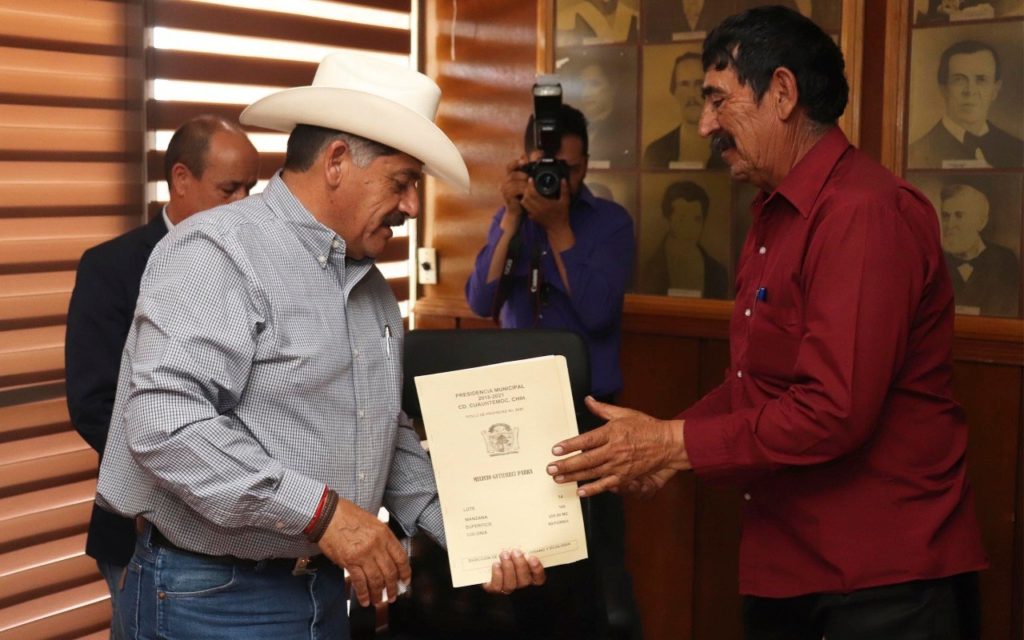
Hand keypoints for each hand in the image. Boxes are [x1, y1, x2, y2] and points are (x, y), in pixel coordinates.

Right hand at [317, 499, 410, 606]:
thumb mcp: (372, 522)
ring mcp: (363, 555)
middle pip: (390, 572)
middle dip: (393, 587)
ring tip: (379, 601)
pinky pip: (359, 582)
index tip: (405, 580)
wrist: (327, 515)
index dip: (405, 572)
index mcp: (384, 534)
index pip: (400, 557)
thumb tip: (388, 554)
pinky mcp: (349, 562)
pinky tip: (365, 600)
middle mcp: (376, 545)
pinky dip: (363, 593)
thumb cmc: (347, 515)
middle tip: (393, 595)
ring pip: (376, 580)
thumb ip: (382, 538)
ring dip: (379, 594)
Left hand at [481, 548, 545, 594]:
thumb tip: (526, 530)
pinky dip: (497, 575)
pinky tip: (496, 564)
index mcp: (529, 573)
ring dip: (508, 568)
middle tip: (515, 551)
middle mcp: (519, 582)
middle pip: (525, 580)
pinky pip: (497, 586)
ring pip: (511, 584)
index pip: (539, 578)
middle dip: (520, 565)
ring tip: (504, 554)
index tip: (533, 557)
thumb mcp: (515, 546)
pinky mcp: (494, 587)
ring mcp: (507, 586)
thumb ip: (522, 544)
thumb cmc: (507, 549)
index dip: (537, 570)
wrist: (486, 558)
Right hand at [499, 156, 528, 231]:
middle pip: (512, 172)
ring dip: (524, 181)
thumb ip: (529, 177)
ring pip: (514, 179)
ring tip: (531, 183)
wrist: (517, 214)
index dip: (516, 162)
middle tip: (530, 176)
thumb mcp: (526, 186)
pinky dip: (523, 188)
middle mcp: (505, 182)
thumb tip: (536, 166)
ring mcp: (505, 188)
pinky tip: (528, 190)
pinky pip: (515, 188)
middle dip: (522, 173)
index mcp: (509, 178)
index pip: (510, 166)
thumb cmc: (523, 199)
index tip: (524, 160)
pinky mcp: (506, 195)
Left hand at [520, 177, 571, 237]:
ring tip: (529, 191)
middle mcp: (537, 209)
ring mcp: (533, 214)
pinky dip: (526, 202)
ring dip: (525, 196)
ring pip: (523, 202)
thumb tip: (563, 179)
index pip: (532, 193)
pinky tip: (530, 199)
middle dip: (526, 189)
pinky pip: (525, 208)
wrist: (558, 230)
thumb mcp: (565, 201)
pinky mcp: (532, 217)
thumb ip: (564, 190)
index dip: (530, 185)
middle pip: (526, 196)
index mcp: (544, 204)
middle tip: (529, 184)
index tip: (531, 179)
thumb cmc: (562, 215)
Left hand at [547, 396, 689, 496]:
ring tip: (558, 478)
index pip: (586, 440)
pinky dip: (593, 489)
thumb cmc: (646, 427)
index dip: (570, 445)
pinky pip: (606, 484)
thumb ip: (603, 409)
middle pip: (586, 459)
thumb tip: (588, 400)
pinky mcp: (625, 476)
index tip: (556, 449)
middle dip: (566, 465)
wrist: (667, 444)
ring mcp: (619, 465)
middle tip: (550, 468)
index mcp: (612, 433)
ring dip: (574, 476)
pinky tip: (580, 491)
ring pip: (592, 473)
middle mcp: (614, 450)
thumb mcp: (624, 413)